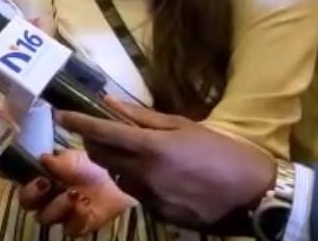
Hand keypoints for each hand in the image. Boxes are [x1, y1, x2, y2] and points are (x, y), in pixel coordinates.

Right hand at [18, 150, 134, 235]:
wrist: (116, 180)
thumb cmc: (89, 166)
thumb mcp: (73, 157)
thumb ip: (56, 160)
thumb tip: (42, 159)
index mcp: (40, 179)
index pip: (20, 182)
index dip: (21, 182)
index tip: (35, 174)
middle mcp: (45, 198)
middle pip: (26, 203)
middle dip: (32, 194)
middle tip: (46, 183)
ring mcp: (60, 214)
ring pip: (45, 217)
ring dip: (57, 205)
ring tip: (73, 194)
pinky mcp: (77, 226)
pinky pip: (69, 228)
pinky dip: (76, 216)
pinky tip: (85, 205)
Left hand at [57, 98, 275, 226]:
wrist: (256, 195)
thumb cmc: (223, 151)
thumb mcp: (184, 126)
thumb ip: (143, 117)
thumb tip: (109, 102)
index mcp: (151, 148)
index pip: (102, 132)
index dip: (79, 123)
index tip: (62, 115)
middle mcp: (144, 174)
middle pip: (103, 156)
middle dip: (94, 142)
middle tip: (98, 131)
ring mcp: (150, 198)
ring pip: (116, 177)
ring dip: (114, 163)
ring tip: (130, 152)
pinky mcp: (159, 215)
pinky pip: (135, 194)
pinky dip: (134, 180)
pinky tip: (152, 174)